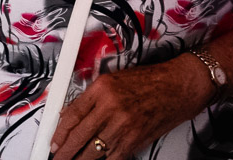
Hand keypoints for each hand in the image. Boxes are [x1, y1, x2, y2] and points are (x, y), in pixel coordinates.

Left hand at [50, 57, 210, 158]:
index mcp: (102, 88)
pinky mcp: (135, 139)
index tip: (54, 142)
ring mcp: (123, 125)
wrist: (178, 86)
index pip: (72, 114)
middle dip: (65, 151)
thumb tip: (71, 114)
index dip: (59, 132)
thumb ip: (91, 97)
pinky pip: (113, 157)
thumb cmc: (150, 81)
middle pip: (79, 135)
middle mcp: (110, 106)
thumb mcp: (114, 79)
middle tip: (58, 157)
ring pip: (94, 150)